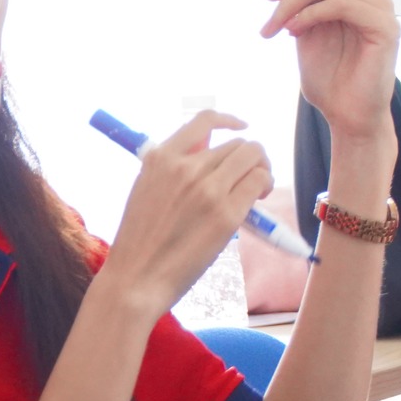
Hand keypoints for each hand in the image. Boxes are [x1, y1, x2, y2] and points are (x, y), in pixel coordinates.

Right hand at [102, 111, 272, 314]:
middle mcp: (185, 168)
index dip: (230, 121)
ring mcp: (208, 189)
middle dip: (251, 157)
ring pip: (253, 158)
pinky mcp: (227, 213)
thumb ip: (173, 170)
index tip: (242, 128)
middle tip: (252, 177)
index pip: (204, 120)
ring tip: (258, 190)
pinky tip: (259, 201)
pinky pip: (260, 182)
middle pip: (238, 143)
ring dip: (262, 170)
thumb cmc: (141, 242)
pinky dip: (264, 186)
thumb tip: (210, 158)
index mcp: (161, 158)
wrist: (135, 279)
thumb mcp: (146, 190)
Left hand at [260, 0, 399, 144]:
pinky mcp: (384, 26)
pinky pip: (341, 3)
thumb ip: (301, 3)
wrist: (348, 116)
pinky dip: (311, 14)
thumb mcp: (306, 30)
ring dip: (292, 3)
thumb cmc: (330, 79)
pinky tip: (297, 31)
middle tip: (271, 20)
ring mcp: (381, 8)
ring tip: (280, 28)